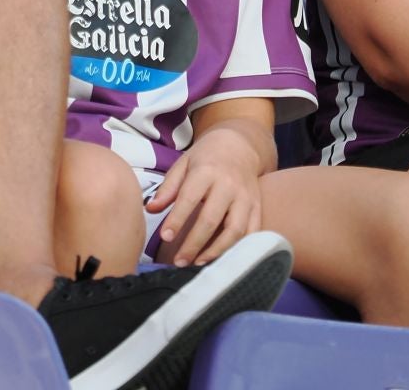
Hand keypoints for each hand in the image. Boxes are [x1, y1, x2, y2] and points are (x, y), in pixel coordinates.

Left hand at [148, 126, 264, 266]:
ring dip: (217, 251)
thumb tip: (151, 209)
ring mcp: (246, 198)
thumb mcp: (184, 164)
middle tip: (179, 261)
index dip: (177, 219)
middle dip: (194, 243)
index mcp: (207, 171)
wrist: (240, 146)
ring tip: (199, 263)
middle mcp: (229, 185)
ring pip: (234, 230)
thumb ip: (169, 188)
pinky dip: (240, 249)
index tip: (165, 238)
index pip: (190, 198)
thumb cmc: (207, 158)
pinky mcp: (257, 207)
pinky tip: (224, 259)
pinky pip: (252, 232)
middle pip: (211, 219)